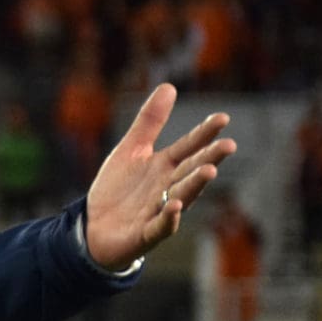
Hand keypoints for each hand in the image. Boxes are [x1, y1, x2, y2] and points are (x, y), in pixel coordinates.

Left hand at [83, 84, 234, 271]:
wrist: (93, 228)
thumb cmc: (117, 190)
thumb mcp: (130, 150)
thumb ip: (149, 122)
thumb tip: (169, 86)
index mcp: (165, 166)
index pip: (189, 147)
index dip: (204, 133)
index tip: (223, 118)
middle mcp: (168, 188)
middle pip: (191, 171)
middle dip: (209, 158)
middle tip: (229, 145)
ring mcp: (159, 211)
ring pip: (182, 197)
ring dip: (195, 185)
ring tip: (209, 171)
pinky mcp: (145, 234)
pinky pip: (160, 226)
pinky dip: (168, 218)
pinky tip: (174, 207)